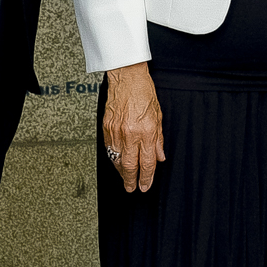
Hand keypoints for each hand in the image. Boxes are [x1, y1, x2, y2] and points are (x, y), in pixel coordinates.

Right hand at [103, 62, 164, 191]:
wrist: (126, 77)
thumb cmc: (144, 92)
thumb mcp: (159, 115)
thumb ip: (158, 139)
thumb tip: (159, 156)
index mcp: (146, 131)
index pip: (147, 162)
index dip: (147, 177)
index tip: (145, 186)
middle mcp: (131, 134)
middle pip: (130, 166)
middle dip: (131, 181)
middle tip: (131, 189)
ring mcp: (117, 132)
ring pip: (117, 160)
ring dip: (121, 171)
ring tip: (125, 178)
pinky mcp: (106, 128)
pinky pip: (109, 149)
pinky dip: (113, 158)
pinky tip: (117, 162)